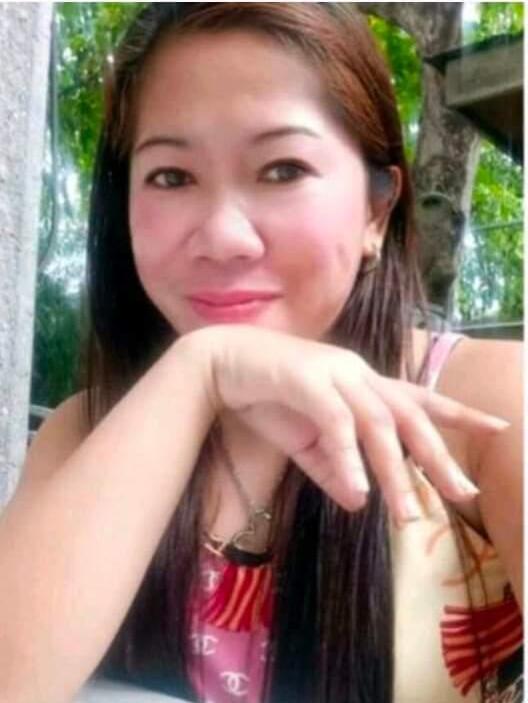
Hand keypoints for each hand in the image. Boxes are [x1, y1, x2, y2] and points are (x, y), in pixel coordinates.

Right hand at [186, 324, 508, 523]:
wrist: (219, 365)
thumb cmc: (267, 396)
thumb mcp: (305, 443)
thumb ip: (334, 470)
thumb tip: (360, 503)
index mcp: (362, 384)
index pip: (418, 397)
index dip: (458, 411)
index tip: (496, 427)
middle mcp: (357, 374)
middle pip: (409, 415)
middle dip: (437, 455)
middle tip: (462, 493)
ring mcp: (334, 374)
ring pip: (377, 424)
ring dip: (393, 471)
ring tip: (406, 515)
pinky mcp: (308, 381)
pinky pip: (336, 424)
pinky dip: (348, 458)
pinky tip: (357, 489)